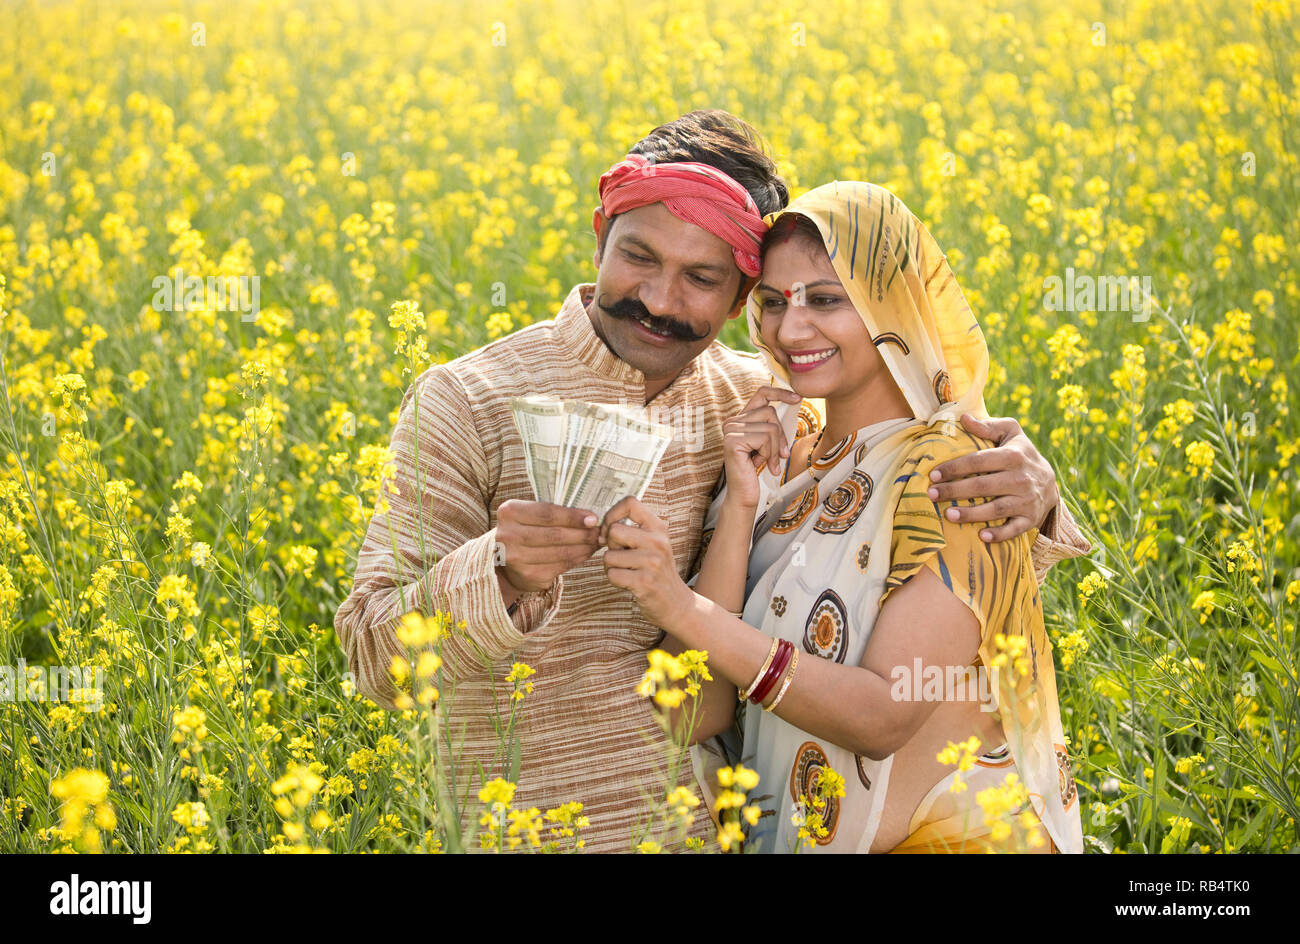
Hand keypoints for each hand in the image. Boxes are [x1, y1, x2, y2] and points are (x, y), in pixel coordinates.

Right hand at [494, 499, 601, 592]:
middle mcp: (508, 535)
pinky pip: (560, 566)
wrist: (504, 558)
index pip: (547, 513)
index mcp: (509, 512)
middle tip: (600, 533)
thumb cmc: (524, 529)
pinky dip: (577, 559)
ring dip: (584, 547)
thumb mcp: (530, 514)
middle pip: (554, 534)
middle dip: (582, 534)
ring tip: (596, 542)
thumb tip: (590, 519)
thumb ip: (555, 513)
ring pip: (560, 552)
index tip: (593, 519)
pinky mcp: (528, 575)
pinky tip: (586, 553)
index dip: (573, 517)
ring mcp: (516, 558)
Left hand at [598, 496, 694, 628]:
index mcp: (658, 527)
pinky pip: (612, 574)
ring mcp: (652, 562)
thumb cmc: (656, 571)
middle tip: (621, 556)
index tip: (610, 530)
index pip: (630, 502)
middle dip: (610, 546)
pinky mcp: (645, 582)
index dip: (612, 514)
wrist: (676, 602)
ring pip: (608, 555)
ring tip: (626, 571)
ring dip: (610, 566)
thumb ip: (631, 531)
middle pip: (614, 531)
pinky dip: (614, 580)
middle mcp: (657, 541)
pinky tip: (628, 582)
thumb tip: (599, 529)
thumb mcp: (652, 544)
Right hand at [720, 386, 801, 509]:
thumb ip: (774, 425)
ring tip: (767, 461)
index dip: (780, 393)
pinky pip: (765, 439)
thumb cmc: (757, 469)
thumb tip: (794, 402)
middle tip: (779, 455)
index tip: (797, 398)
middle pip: (770, 412)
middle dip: (780, 435)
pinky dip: (768, 454)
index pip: (762, 393)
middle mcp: (732, 421)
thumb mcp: (768, 443)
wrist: (744, 493)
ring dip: (774, 448)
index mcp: (740, 419)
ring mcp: (731, 430)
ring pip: (770, 427)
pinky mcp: (734, 441)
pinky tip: (760, 464)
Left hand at [927, 414, 1059, 542]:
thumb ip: (988, 426)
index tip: (933, 474)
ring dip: (972, 514)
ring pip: (997, 509)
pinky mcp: (1030, 519)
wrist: (1049, 481)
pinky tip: (982, 537)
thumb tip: (963, 418)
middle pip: (983, 486)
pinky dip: (1000, 534)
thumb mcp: (1010, 433)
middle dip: (955, 490)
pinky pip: (1015, 529)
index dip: (955, 468)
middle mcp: (1021, 478)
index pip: (978, 461)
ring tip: (949, 515)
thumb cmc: (1021, 454)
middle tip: (932, 494)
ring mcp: (1027, 500)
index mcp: (1013, 456)